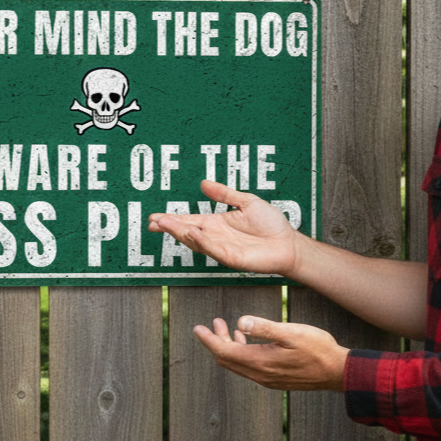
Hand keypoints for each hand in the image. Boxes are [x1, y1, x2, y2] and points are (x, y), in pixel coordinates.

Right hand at [148, 180, 299, 275]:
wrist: (288, 242)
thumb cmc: (271, 224)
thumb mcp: (246, 201)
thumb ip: (224, 194)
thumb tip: (203, 183)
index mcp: (216, 224)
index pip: (189, 220)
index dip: (172, 220)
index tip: (154, 218)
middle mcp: (216, 237)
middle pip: (187, 232)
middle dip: (169, 227)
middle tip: (152, 222)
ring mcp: (222, 248)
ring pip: (196, 241)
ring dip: (180, 232)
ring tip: (165, 224)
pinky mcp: (231, 258)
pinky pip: (213, 249)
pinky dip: (201, 242)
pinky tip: (191, 232)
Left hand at [193, 316, 349, 391]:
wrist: (336, 372)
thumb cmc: (318, 349)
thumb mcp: (292, 333)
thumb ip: (265, 328)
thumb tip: (240, 321)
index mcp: (260, 362)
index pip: (224, 352)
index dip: (209, 340)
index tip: (197, 328)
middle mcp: (260, 374)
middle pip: (227, 360)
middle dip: (216, 341)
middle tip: (212, 323)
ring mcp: (267, 379)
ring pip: (237, 364)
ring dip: (228, 346)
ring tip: (226, 327)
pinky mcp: (274, 379)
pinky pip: (248, 368)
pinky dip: (240, 353)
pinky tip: (246, 340)